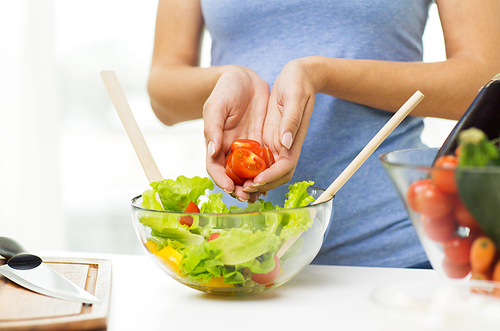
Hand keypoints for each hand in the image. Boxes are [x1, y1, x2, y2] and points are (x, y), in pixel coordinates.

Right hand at [204, 65, 269, 200]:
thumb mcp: (216, 106)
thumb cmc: (225, 90)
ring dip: (255, 186)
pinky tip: (275, 179)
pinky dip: (268, 173)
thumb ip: (213, 128)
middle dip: (239, 189)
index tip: (229, 187)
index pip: (215, 168)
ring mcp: (247, 149)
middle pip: (233, 177)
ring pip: (250, 174)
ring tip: (261, 193)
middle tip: (247, 196)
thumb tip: (212, 151)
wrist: (245, 79)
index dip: (220, 180)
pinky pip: (265, 163)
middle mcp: (231, 151)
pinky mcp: (262, 144)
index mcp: (216, 144)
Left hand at [246, 58, 319, 193]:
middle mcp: (284, 146)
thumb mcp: (294, 96)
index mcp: (292, 139)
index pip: (284, 167)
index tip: (255, 181)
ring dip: (252, 182)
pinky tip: (233, 173)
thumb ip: (291, 120)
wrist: (298, 74)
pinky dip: (247, 169)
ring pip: (264, 171)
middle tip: (240, 190)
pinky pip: (257, 159)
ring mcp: (275, 143)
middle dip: (259, 186)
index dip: (270, 177)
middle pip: (274, 176)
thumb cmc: (298, 82)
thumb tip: (285, 144)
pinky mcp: (267, 138)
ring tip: (235, 187)